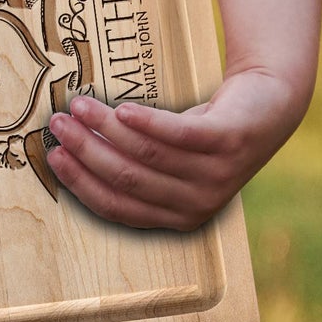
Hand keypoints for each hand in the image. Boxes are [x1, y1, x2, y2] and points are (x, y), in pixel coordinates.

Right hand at [44, 68, 305, 230]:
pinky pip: (178, 135)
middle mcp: (198, 202)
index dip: (81, 182)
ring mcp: (217, 173)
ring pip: (147, 154)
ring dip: (105, 128)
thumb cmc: (205, 134)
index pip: (117, 207)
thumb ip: (130, 167)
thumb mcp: (170, 161)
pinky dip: (145, 122)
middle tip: (59, 124)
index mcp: (178, 216)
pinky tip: (121, 108)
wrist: (268, 105)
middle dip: (85, 150)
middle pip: (127, 178)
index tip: (53, 155)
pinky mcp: (229, 141)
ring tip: (80, 104)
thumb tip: (69, 153)